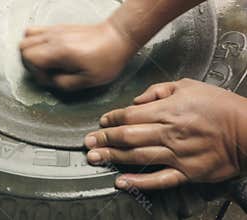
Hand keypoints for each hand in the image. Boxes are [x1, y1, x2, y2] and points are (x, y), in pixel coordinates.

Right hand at [20, 21, 136, 90]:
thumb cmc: (107, 58)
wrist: (118, 38)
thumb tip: (51, 82)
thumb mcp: (87, 81)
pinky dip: (37, 42)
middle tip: (45, 72)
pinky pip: (37, 30)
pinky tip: (50, 52)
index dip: (35, 73)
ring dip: (31, 51)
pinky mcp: (60, 27)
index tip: (49, 78)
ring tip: (45, 62)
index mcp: (59, 51)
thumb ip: (64, 84)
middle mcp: (54, 37)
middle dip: (29, 63)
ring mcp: (56, 30)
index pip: (29, 58)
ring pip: (27, 36)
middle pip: (23, 46)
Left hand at [84, 79, 246, 189]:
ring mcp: (176, 154)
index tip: (101, 122)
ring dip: (113, 157)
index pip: (130, 115)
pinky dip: (139, 182)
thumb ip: (158, 90)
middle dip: (104, 139)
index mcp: (168, 110)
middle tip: (87, 143)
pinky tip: (121, 182)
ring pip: (137, 156)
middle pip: (128, 136)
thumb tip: (136, 101)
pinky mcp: (186, 172)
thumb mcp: (188, 85)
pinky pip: (159, 179)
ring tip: (94, 158)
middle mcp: (168, 132)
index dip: (112, 119)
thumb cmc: (219, 105)